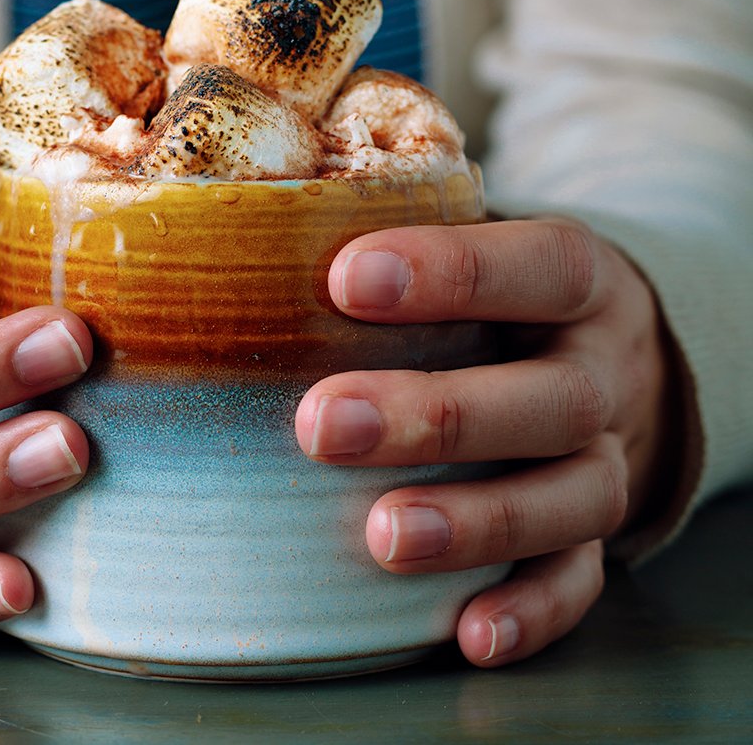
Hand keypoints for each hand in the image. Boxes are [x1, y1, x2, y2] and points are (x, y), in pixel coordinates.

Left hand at [296, 217, 675, 665]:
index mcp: (579, 282)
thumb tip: (256, 243)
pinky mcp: (599, 528)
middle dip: (440, 416)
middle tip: (325, 425)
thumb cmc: (507, 291)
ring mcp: (610, 455)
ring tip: (385, 537)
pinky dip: (533, 611)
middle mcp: (604, 370)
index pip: (540, 266)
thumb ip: (399, 236)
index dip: (452, 271)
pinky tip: (469, 631)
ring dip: (480, 522)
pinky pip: (583, 579)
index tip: (345, 279)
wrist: (611, 350)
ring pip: (577, 496)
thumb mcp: (484, 242)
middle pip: (556, 399)